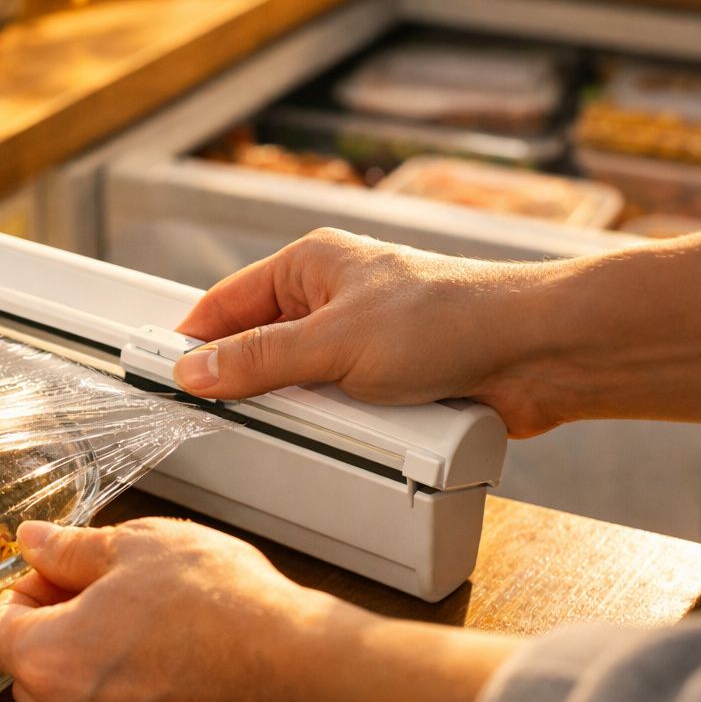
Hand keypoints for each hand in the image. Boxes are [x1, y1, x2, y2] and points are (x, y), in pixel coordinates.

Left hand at [0, 517, 518, 701]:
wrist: (299, 671)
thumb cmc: (221, 606)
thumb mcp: (136, 547)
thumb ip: (71, 549)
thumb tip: (34, 542)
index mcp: (48, 662)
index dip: (25, 592)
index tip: (62, 574)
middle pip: (32, 672)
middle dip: (58, 630)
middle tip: (110, 593)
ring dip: (98, 668)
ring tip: (153, 628)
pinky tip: (180, 666)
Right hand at [169, 224, 700, 436]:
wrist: (540, 354)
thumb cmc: (451, 318)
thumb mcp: (336, 344)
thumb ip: (259, 362)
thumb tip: (195, 372)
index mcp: (310, 264)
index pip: (223, 304)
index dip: (191, 342)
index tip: (160, 378)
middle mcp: (330, 297)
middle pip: (255, 348)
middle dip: (246, 384)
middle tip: (220, 416)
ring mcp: (357, 341)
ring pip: (295, 384)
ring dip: (298, 410)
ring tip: (300, 423)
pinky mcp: (386, 381)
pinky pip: (335, 408)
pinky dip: (334, 426)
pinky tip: (339, 437)